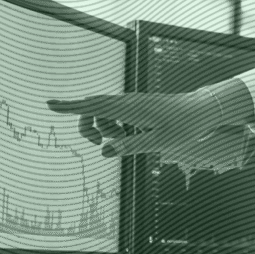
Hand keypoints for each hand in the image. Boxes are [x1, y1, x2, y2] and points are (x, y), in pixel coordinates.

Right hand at [47, 91, 251, 170]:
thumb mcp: (159, 142)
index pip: (93, 106)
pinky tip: (133, 135)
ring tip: (126, 141)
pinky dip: (116, 127)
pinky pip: (116, 115)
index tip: (50, 104)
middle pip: (93, 109)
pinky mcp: (138, 107)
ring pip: (105, 114)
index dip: (70, 107)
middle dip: (88, 126)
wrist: (204, 110)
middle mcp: (128, 102)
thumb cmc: (185, 126)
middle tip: (98, 145)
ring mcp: (133, 104)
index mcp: (130, 109)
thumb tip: (104, 151)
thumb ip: (130, 146)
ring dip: (106, 129)